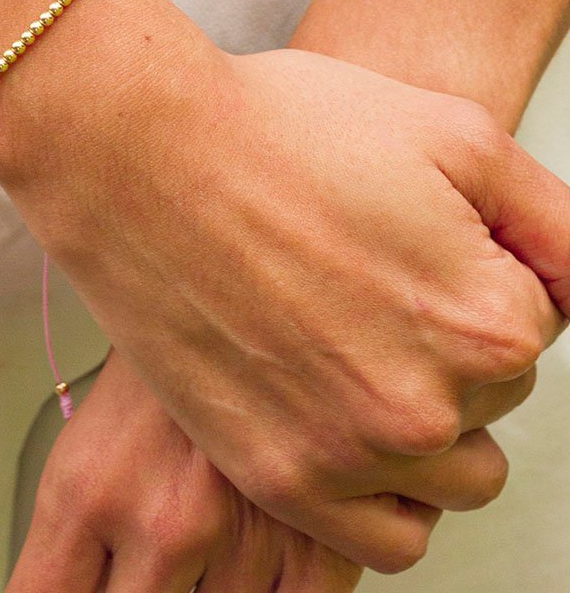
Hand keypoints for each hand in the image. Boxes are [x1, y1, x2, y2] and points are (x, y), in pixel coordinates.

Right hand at [0, 34, 569, 572]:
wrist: (141, 155)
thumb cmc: (275, 133)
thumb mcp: (452, 133)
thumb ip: (558, 222)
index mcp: (487, 320)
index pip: (539, 325)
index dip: (477, 269)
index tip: (414, 242)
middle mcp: (426, 406)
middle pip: (491, 399)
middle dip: (449, 341)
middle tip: (368, 280)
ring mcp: (346, 452)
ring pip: (451, 475)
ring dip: (425, 422)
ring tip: (355, 347)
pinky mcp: (275, 474)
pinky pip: (382, 536)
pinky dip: (384, 494)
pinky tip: (345, 422)